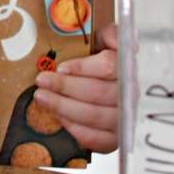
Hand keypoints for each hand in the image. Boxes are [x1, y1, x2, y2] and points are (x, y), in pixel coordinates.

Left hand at [32, 22, 118, 152]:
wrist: (111, 86)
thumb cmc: (105, 62)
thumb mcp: (107, 41)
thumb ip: (111, 34)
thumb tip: (114, 40)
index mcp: (128, 68)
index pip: (109, 66)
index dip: (82, 67)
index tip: (61, 66)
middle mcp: (131, 95)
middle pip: (97, 92)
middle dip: (64, 86)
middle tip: (42, 81)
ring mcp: (125, 119)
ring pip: (93, 116)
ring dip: (63, 106)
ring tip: (42, 97)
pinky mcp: (116, 139)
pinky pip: (95, 139)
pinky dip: (74, 128)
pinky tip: (60, 116)